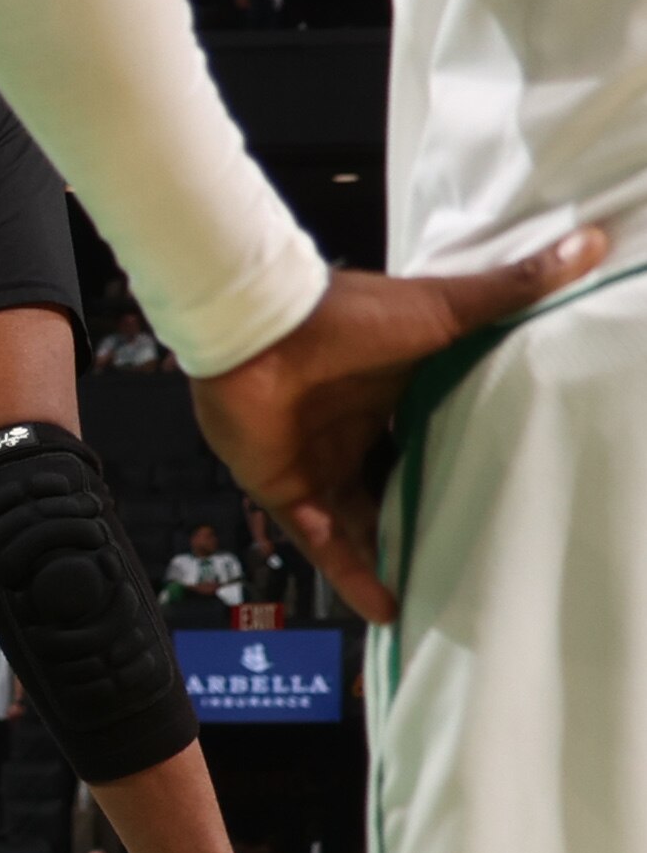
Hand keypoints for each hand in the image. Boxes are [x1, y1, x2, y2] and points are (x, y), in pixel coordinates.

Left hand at [188, 227, 603, 619]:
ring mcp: (318, 463)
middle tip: (476, 552)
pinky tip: (387, 609)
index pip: (432, 435)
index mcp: (393, 394)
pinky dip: (351, 574)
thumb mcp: (445, 309)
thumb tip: (591, 243)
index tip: (505, 486)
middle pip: (397, 485)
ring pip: (363, 523)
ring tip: (441, 594)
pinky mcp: (285, 488)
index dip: (462, 460)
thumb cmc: (350, 315)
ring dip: (394, 556)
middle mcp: (354, 433)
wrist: (261, 327)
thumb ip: (512, 289)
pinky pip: (321, 543)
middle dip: (427, 517)